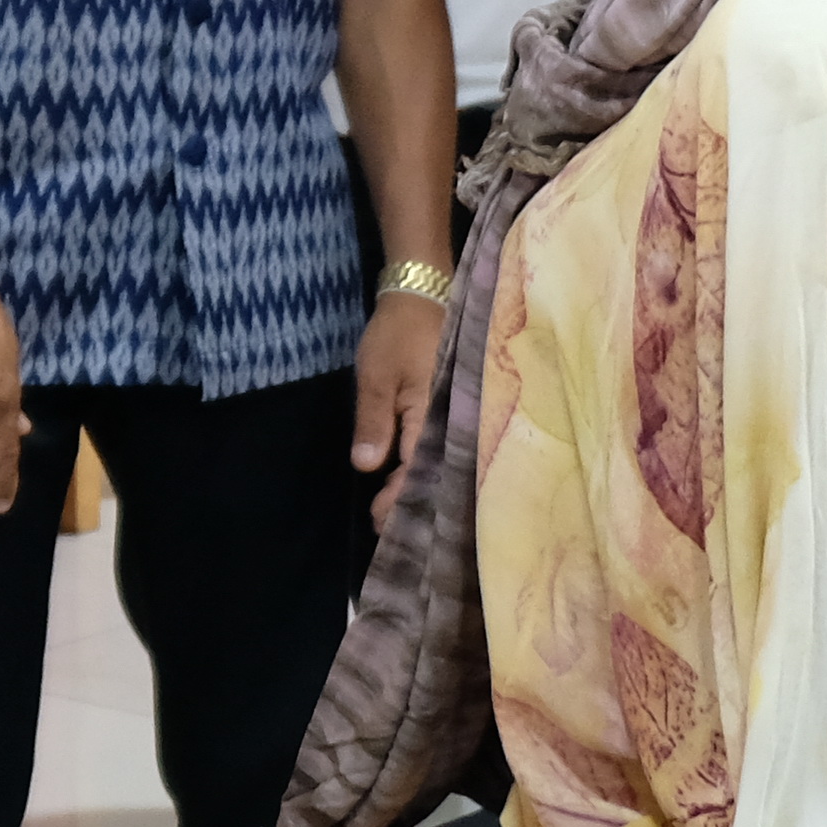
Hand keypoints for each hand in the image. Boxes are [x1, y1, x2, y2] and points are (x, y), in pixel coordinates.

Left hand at [354, 290, 447, 517]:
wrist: (423, 295)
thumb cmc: (397, 335)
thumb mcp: (376, 376)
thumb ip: (373, 421)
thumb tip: (367, 467)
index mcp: (437, 415)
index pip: (419, 470)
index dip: (400, 499)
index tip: (381, 523)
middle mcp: (455, 421)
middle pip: (437, 475)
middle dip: (414, 504)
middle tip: (386, 530)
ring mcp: (458, 415)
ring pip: (442, 464)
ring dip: (421, 489)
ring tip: (397, 515)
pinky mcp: (455, 409)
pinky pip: (444, 447)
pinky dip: (427, 467)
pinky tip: (411, 481)